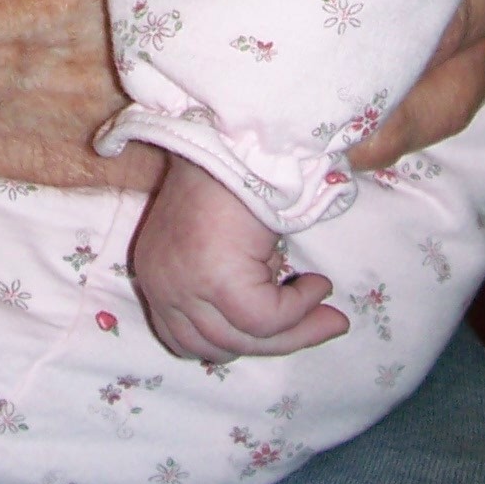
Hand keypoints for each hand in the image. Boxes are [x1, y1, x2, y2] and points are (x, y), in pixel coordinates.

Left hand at [131, 154, 347, 360]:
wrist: (235, 136)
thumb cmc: (234, 177)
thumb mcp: (227, 245)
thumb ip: (238, 288)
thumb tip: (289, 323)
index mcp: (156, 277)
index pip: (189, 341)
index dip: (238, 342)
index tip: (280, 331)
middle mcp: (161, 287)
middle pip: (219, 347)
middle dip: (275, 342)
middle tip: (324, 324)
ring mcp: (184, 285)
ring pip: (246, 338)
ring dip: (296, 328)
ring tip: (328, 310)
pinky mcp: (216, 280)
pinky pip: (266, 319)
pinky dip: (300, 309)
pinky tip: (318, 285)